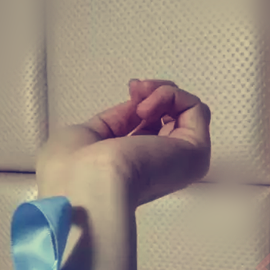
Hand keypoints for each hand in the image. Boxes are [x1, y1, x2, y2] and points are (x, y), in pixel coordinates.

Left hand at [36, 80, 211, 207]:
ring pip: (187, 111)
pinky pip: (196, 110)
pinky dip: (174, 96)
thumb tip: (138, 106)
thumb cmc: (73, 168)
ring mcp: (181, 161)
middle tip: (136, 89)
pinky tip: (149, 106)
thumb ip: (117, 121)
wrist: (87, 180)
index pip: (150, 128)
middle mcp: (161, 166)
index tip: (130, 89)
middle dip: (154, 93)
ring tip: (141, 99)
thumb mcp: (89, 135)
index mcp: (134, 169)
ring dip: (164, 93)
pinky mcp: (196, 152)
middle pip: (172, 117)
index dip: (140, 103)